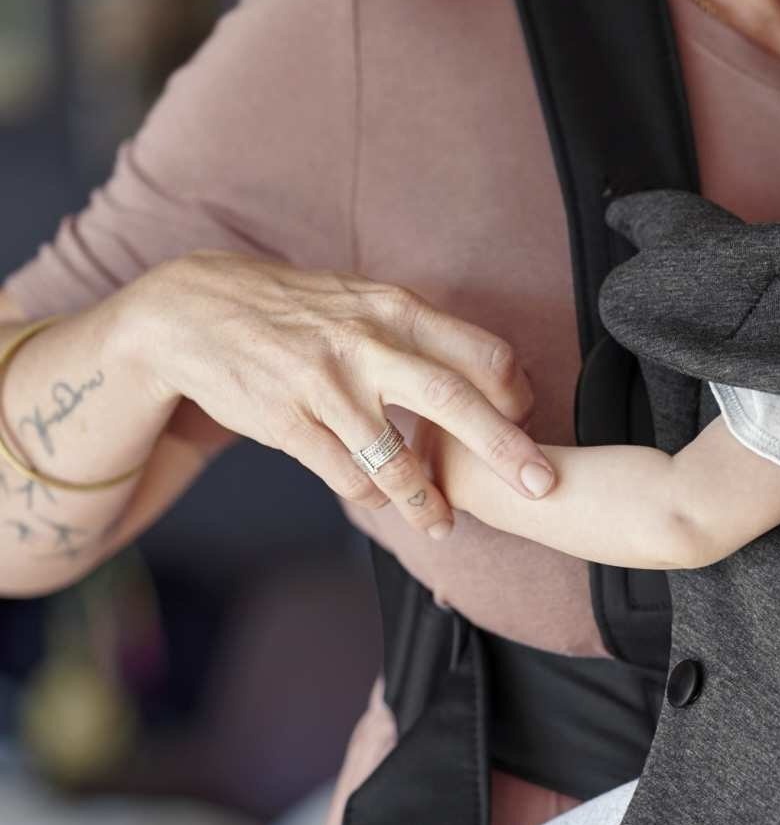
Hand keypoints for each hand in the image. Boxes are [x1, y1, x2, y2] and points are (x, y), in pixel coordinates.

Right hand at [128, 249, 556, 539]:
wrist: (191, 311)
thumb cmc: (289, 309)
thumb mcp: (358, 299)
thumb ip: (415, 331)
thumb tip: (487, 367)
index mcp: (394, 309)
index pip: (480, 353)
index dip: (514, 394)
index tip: (527, 421)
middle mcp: (367, 344)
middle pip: (458, 402)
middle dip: (508, 452)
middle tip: (542, 486)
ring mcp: (326, 386)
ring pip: (398, 460)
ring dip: (429, 502)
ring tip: (445, 525)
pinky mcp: (288, 422)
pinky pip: (347, 477)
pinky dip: (371, 497)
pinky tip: (381, 503)